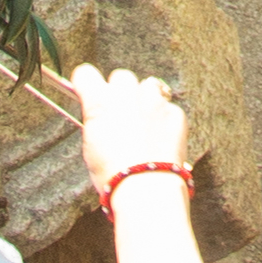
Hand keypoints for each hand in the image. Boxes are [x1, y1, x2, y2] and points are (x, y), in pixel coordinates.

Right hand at [74, 63, 192, 196]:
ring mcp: (154, 101)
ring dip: (144, 100)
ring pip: (148, 87)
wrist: (146, 188)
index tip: (87, 90)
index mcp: (100, 102)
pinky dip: (164, 119)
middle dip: (119, 91)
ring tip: (143, 126)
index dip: (85, 83)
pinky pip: (168, 108)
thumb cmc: (113, 174)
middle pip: (121, 77)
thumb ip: (96, 122)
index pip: (86, 74)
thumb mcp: (91, 146)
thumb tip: (100, 116)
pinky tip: (159, 139)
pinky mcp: (175, 113)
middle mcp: (127, 94)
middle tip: (119, 114)